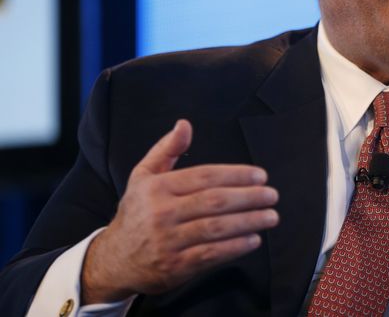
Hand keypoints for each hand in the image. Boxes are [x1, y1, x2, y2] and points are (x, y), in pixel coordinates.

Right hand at [81, 120, 278, 302]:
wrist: (114, 260)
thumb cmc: (137, 213)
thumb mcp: (143, 176)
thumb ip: (166, 150)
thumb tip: (184, 124)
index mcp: (158, 188)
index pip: (204, 176)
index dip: (236, 175)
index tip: (260, 175)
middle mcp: (162, 213)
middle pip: (214, 201)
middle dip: (248, 197)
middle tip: (272, 195)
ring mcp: (168, 241)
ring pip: (216, 228)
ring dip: (249, 221)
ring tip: (271, 216)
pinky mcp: (175, 267)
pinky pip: (211, 254)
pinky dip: (235, 247)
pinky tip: (254, 239)